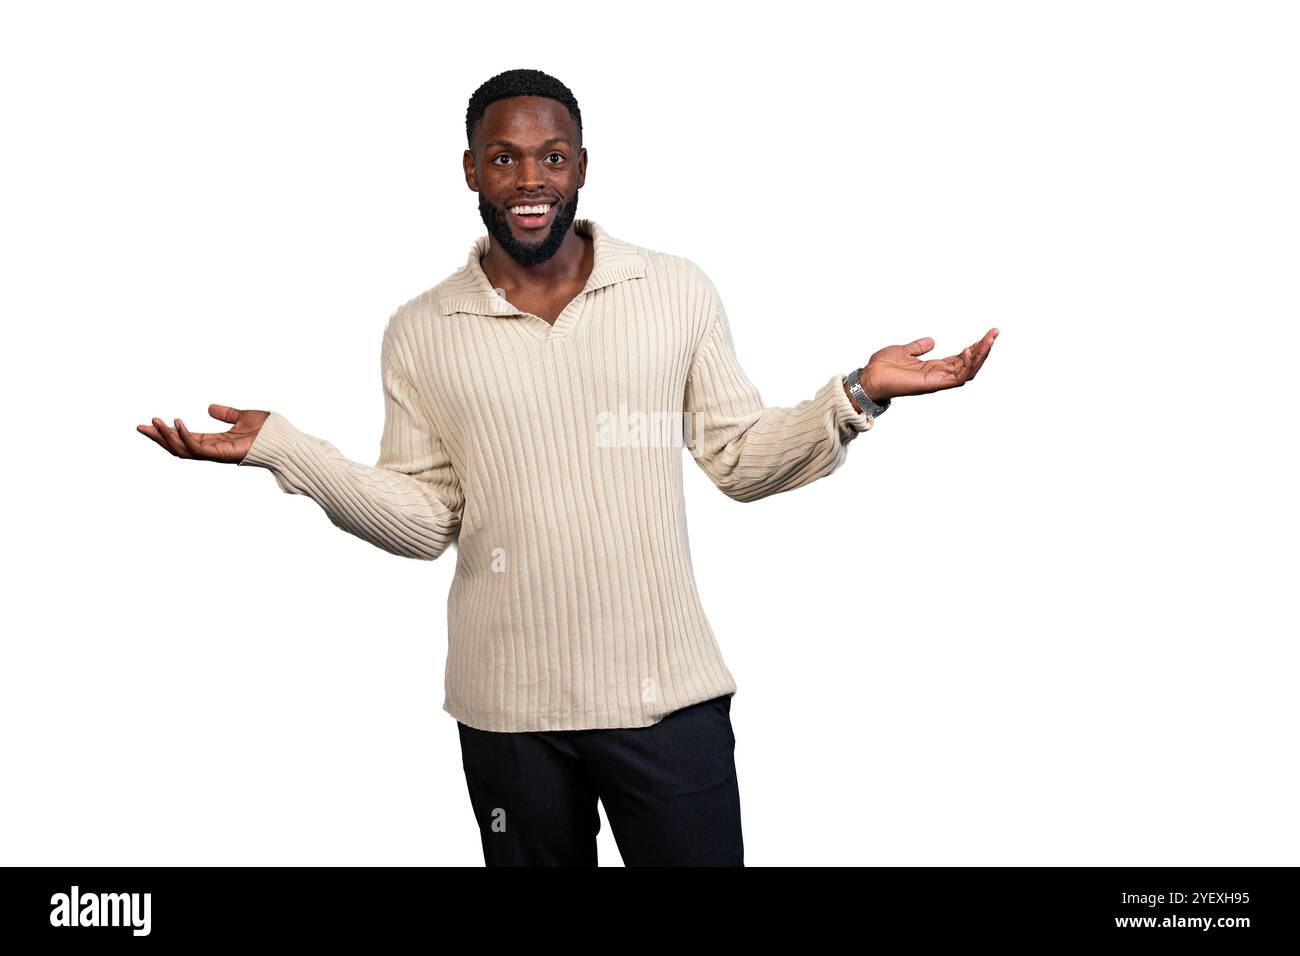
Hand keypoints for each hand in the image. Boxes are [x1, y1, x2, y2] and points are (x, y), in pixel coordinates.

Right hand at [136, 404, 269, 462]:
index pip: (185, 439)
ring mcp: (218, 454)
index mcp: (216, 442)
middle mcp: (214, 450)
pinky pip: (198, 448)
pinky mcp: (223, 454)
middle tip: (140, 427)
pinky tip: (177, 423)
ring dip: (166, 437)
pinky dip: (185, 437)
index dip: (167, 432)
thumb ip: (226, 413)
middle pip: (178, 447)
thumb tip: (209, 407)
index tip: (149, 423)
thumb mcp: (242, 416)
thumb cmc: (270, 430)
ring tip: (154, 422)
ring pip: (183, 450)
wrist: (286, 438)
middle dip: (158, 438)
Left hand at [860, 328, 998, 401]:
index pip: (960, 359)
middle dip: (984, 350)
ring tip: (989, 339)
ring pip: (968, 371)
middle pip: (969, 365)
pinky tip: (969, 350)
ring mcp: (936, 381)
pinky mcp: (932, 384)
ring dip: (981, 356)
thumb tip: (931, 341)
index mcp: (933, 368)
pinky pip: (957, 378)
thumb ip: (919, 347)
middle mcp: (938, 376)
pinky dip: (966, 365)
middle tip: (994, 333)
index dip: (975, 348)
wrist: (869, 376)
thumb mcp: (904, 351)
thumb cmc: (882, 366)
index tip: (987, 335)